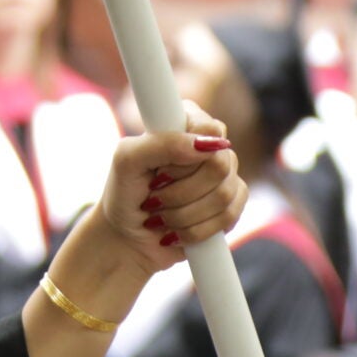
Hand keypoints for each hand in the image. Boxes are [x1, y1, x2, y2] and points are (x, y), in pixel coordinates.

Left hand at [94, 102, 248, 275]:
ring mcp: (225, 174)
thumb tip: (206, 144)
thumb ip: (162, 143)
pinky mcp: (231, 204)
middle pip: (219, 165)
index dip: (184, 158)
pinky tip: (176, 230)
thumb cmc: (124, 191)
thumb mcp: (127, 160)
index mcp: (184, 121)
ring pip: (223, 194)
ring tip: (161, 216)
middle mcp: (209, 144)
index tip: (158, 173)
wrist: (127, 234)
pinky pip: (229, 216)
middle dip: (181, 192)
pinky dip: (196, 230)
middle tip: (155, 196)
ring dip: (183, 214)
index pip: (209, 129)